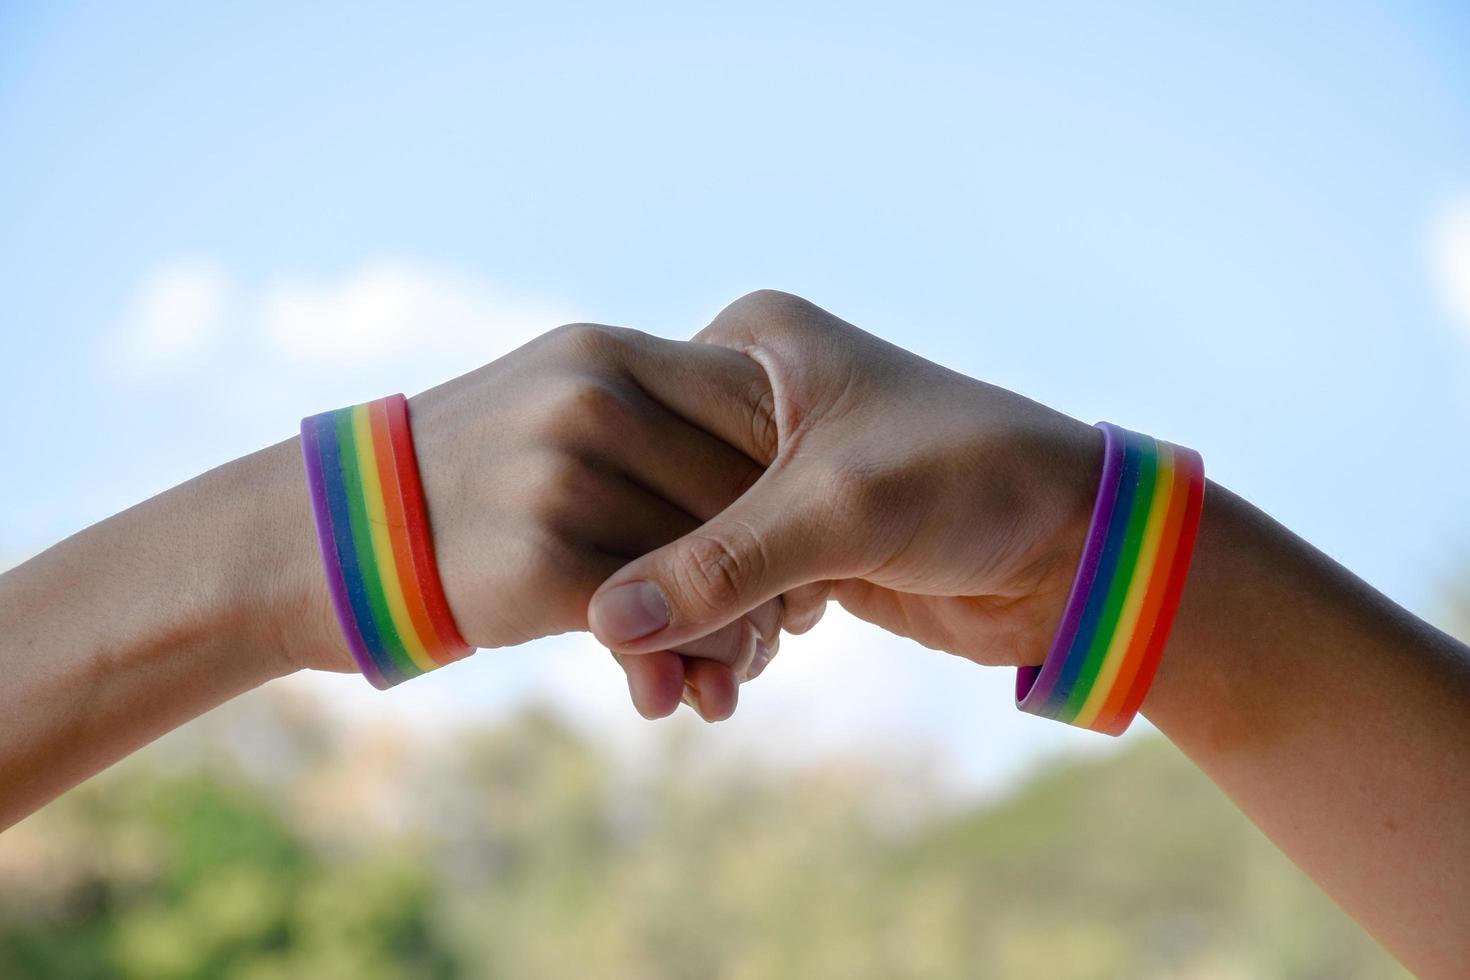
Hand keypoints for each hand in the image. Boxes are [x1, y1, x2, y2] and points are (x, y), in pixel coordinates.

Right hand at [286, 322, 819, 717]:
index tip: (798, 548)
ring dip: (737, 637)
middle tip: (781, 634)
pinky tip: (669, 696)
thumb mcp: (555, 407)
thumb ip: (653, 422)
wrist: (333, 532)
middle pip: (748, 489)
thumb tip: (767, 478)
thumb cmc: (470, 482)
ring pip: (714, 561)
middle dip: (777, 574)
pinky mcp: (539, 557)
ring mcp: (565, 474)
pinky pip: (659, 617)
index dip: (794, 484)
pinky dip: (682, 666)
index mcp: (611, 354)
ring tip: (731, 678)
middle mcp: (594, 398)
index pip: (756, 403)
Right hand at [589, 290, 1102, 698]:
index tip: (606, 613)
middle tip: (657, 679)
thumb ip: (719, 565)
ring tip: (706, 690)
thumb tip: (606, 622)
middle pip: (658, 502)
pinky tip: (735, 677)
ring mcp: (774, 473)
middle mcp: (753, 398)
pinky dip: (729, 636)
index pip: (640, 432)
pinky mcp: (798, 536)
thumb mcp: (838, 511)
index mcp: (752, 346)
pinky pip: (730, 588)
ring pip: (690, 554)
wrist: (1077, 544)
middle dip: (661, 596)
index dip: (625, 527)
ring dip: (697, 627)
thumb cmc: (973, 482)